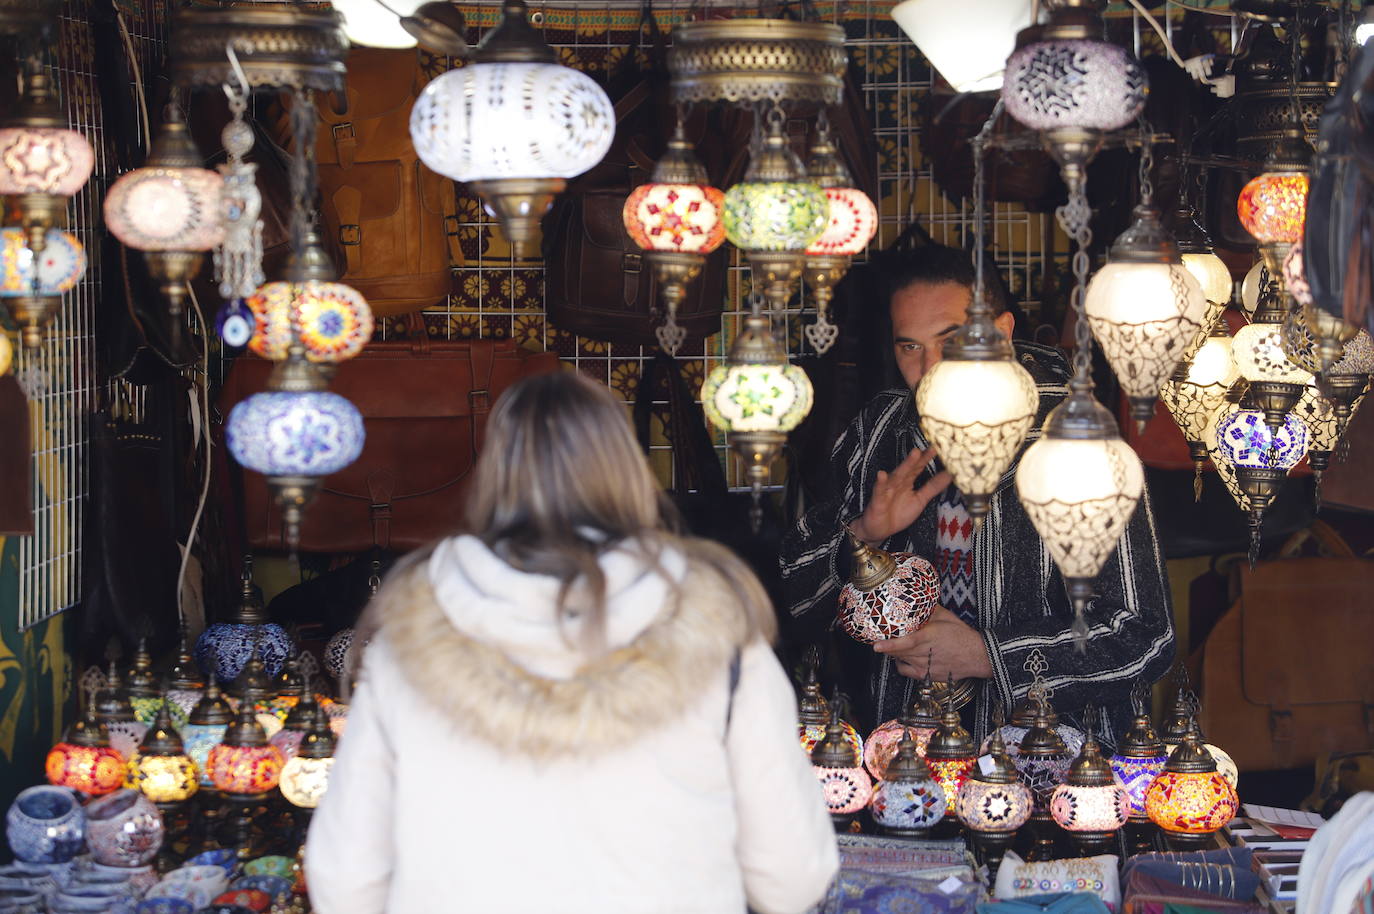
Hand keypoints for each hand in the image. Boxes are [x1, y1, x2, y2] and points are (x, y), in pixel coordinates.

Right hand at [850, 446, 950, 545]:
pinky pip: (879, 490)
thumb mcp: (920, 500)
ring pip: (897, 476)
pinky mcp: (877, 500)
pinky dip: (880, 483)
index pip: (919, 468)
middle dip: (921, 458)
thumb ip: (933, 487)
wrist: (880, 529)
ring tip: (915, 454)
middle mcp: (898, 482)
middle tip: (932, 447)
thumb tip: (950, 475)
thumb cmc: (898, 513)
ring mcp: (887, 490)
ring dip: (905, 465)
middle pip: (910, 469)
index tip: (940, 448)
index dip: (928, 459)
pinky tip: (882, 474)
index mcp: (908, 482)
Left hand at [874, 606, 992, 681]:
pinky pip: (905, 670)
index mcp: (930, 637)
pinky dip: (901, 663)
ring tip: (894, 644)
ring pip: (900, 660)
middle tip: (879, 636)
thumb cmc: (962, 636)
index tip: (876, 645)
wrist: (977, 657)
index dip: (889, 645)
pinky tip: (904, 656)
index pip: (906, 643)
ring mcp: (926, 667)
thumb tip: (914, 600)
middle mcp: (926, 654)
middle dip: (887, 645)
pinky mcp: (926, 676)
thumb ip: (928, 609)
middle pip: (898, 652)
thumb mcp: (946, 617)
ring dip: (894, 653)